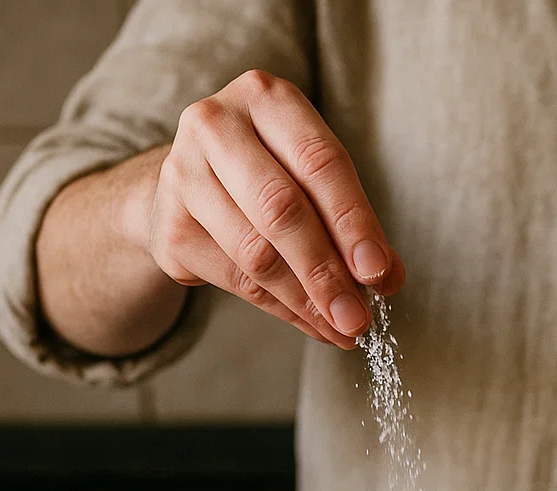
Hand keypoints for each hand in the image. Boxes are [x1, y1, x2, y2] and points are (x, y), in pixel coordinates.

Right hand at [139, 70, 405, 348]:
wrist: (190, 181)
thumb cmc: (269, 172)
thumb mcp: (315, 178)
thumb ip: (352, 223)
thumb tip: (386, 278)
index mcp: (265, 98)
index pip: (319, 162)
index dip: (352, 221)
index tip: (376, 271)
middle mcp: (216, 125)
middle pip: (281, 208)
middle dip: (326, 271)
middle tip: (357, 316)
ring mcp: (183, 174)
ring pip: (256, 253)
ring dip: (306, 300)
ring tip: (341, 327)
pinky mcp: (170, 225)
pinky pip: (236, 279)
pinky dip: (281, 308)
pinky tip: (311, 323)